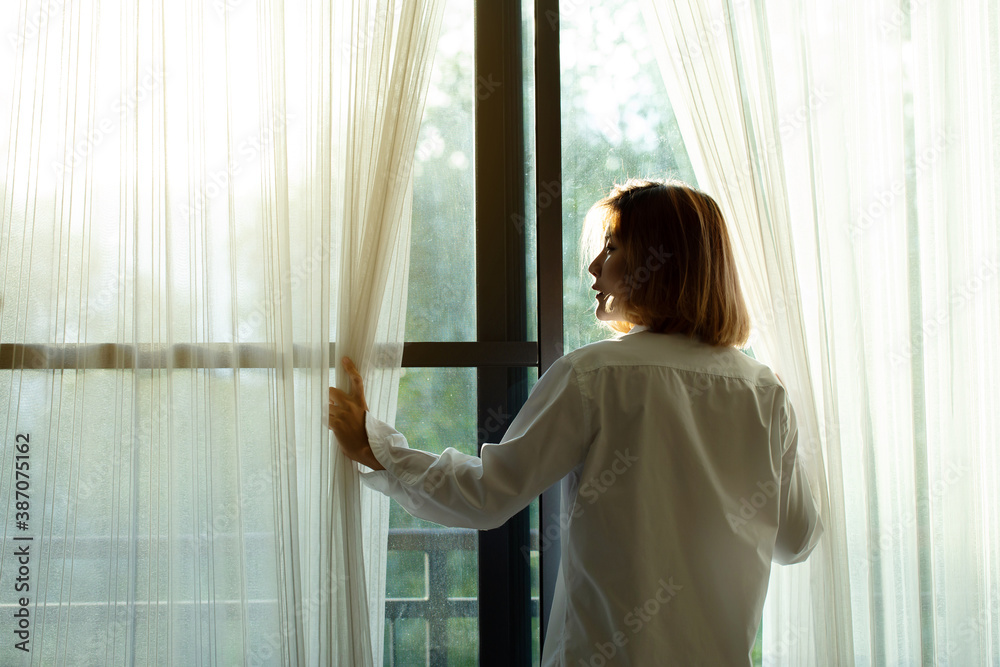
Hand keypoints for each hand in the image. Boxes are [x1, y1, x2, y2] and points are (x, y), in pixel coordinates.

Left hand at [328, 356, 384, 470]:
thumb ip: (354, 410)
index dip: (350, 368)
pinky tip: (333, 429)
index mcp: (360, 403)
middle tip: (331, 405)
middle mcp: (351, 405)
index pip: (356, 381)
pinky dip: (326, 423)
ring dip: (327, 413)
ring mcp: (343, 414)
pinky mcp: (336, 424)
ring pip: (326, 407)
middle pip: (332, 391)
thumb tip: (339, 408)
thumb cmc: (367, 436)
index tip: (344, 358)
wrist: (369, 450)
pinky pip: (324, 419)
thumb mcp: (365, 418)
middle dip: (328, 397)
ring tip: (335, 423)